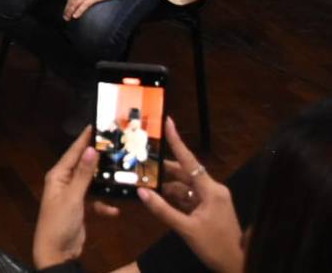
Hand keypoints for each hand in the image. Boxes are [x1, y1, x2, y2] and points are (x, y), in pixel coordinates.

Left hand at [32, 125, 113, 266]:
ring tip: (121, 177)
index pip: (73, 152)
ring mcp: (73, 196)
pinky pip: (95, 202)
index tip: (95, 125)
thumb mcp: (73, 197)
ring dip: (104, 184)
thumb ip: (84, 175)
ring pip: (92, 184)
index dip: (84, 139)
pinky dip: (104, 205)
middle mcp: (64, 182)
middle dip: (99, 160)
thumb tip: (91, 150)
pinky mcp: (81, 209)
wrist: (56, 252)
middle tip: (116, 149)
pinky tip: (113, 211)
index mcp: (58, 176)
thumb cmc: (59, 222)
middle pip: (84, 166)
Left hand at [63, 0, 115, 20]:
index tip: (66, 10)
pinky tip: (75, 15)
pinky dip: (79, 11)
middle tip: (65, 16)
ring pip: (75, 3)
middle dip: (67, 9)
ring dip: (70, 11)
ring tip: (68, 18)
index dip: (68, 4)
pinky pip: (84, 5)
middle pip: (71, 1)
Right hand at [138, 118, 243, 272]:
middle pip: (185, 173)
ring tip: (144, 181)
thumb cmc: (215, 246)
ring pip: (185, 186)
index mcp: (212, 190)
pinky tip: (158, 198)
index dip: (177, 141)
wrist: (238, 266)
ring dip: (167, 185)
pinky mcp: (209, 210)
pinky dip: (174, 197)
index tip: (168, 121)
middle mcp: (213, 190)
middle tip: (141, 160)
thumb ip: (163, 210)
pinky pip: (188, 198)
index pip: (189, 161)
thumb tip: (142, 192)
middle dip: (164, 168)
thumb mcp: (187, 229)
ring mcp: (212, 201)